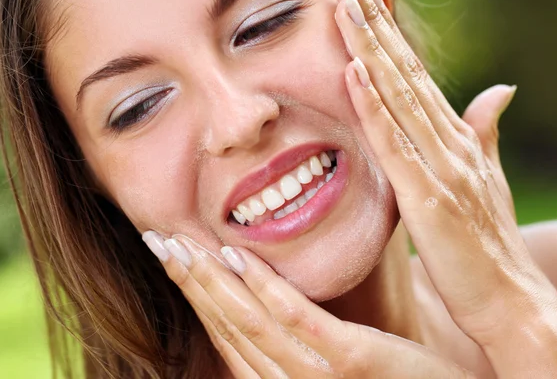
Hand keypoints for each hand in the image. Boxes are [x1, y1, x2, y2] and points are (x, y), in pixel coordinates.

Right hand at [143, 233, 474, 377]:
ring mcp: (317, 375)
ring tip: (180, 244)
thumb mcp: (340, 359)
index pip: (230, 333)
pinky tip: (236, 257)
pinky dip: (262, 288)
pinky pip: (296, 320)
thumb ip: (305, 336)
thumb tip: (271, 297)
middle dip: (188, 282)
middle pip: (228, 325)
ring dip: (210, 280)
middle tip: (157, 240)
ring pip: (249, 321)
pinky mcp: (350, 360)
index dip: (195, 293)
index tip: (171, 254)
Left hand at [334, 0, 556, 375]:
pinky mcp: (429, 198)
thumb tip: (499, 89)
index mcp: (453, 139)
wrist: (511, 299)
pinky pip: (396, 145)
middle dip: (375, 25)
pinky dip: (375, 108)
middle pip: (405, 72)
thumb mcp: (483, 180)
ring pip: (399, 97)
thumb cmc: (487, 243)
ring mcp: (441, 167)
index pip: (414, 74)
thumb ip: (485, 132)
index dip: (388, 35)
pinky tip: (355, 73)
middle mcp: (449, 142)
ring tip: (346, 6)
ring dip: (371, 50)